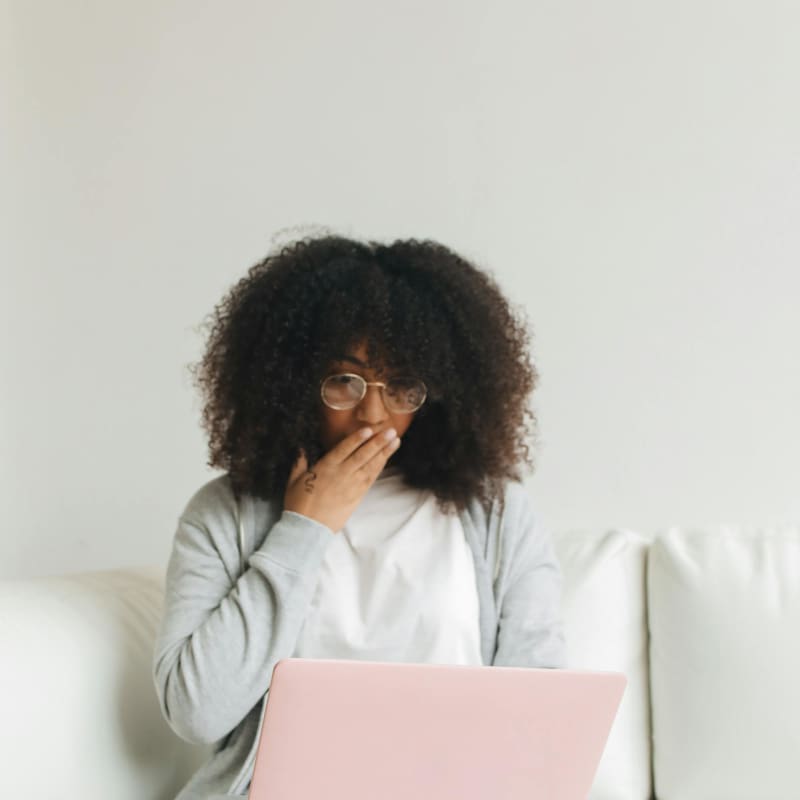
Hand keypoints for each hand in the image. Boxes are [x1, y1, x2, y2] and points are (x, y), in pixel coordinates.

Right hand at [283, 427, 400, 532]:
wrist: (308, 528)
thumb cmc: (298, 504)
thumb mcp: (294, 480)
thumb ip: (299, 461)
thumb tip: (300, 447)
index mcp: (325, 467)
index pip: (344, 448)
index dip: (357, 438)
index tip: (369, 429)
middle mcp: (341, 474)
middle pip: (363, 455)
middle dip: (378, 442)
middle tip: (391, 431)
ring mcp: (351, 485)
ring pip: (370, 466)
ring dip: (384, 453)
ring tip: (395, 441)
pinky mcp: (357, 496)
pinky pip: (370, 479)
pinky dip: (379, 467)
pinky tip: (386, 459)